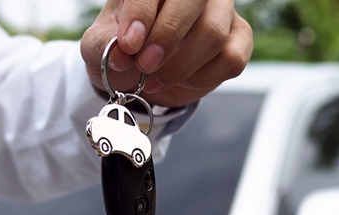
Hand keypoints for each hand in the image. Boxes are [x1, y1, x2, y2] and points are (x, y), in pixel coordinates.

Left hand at [80, 0, 252, 107]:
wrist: (141, 74)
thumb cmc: (123, 49)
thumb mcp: (99, 46)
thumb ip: (106, 44)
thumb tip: (122, 52)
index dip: (142, 12)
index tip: (129, 44)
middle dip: (167, 36)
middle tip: (145, 65)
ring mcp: (220, 10)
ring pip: (214, 33)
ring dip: (181, 65)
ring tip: (154, 80)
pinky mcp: (238, 37)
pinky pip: (231, 58)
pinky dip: (203, 78)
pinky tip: (184, 80)